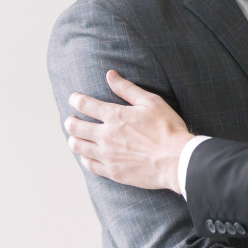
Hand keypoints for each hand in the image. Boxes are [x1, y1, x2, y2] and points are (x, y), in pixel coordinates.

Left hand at [64, 70, 192, 192]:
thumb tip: (110, 75)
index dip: (75, 100)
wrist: (177, 160)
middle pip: (75, 127)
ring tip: (77, 137)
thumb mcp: (151, 102)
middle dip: (70, 121)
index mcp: (115, 116)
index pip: (85, 105)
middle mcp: (106, 135)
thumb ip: (128, 89)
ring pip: (78, 147)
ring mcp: (107, 155)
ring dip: (73, 139)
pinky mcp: (112, 171)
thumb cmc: (167, 128)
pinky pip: (89, 164)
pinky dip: (84, 157)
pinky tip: (88, 155)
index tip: (74, 98)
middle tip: (72, 119)